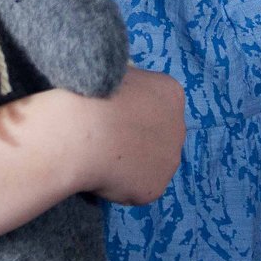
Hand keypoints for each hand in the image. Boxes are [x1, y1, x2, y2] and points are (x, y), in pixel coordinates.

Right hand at [68, 66, 184, 204]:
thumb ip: (128, 83)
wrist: (81, 130)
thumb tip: (125, 86)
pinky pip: (137, 187)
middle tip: (106, 139)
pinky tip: (101, 175)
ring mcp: (170, 159)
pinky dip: (119, 185)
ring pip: (150, 164)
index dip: (133, 111)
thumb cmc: (94, 94)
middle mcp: (179, 127)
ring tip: (100, 158)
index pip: (156, 105)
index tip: (112, 114)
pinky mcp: (155, 187)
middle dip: (137, 138)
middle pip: (159, 135)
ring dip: (131, 164)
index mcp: (170, 93)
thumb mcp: (116, 72)